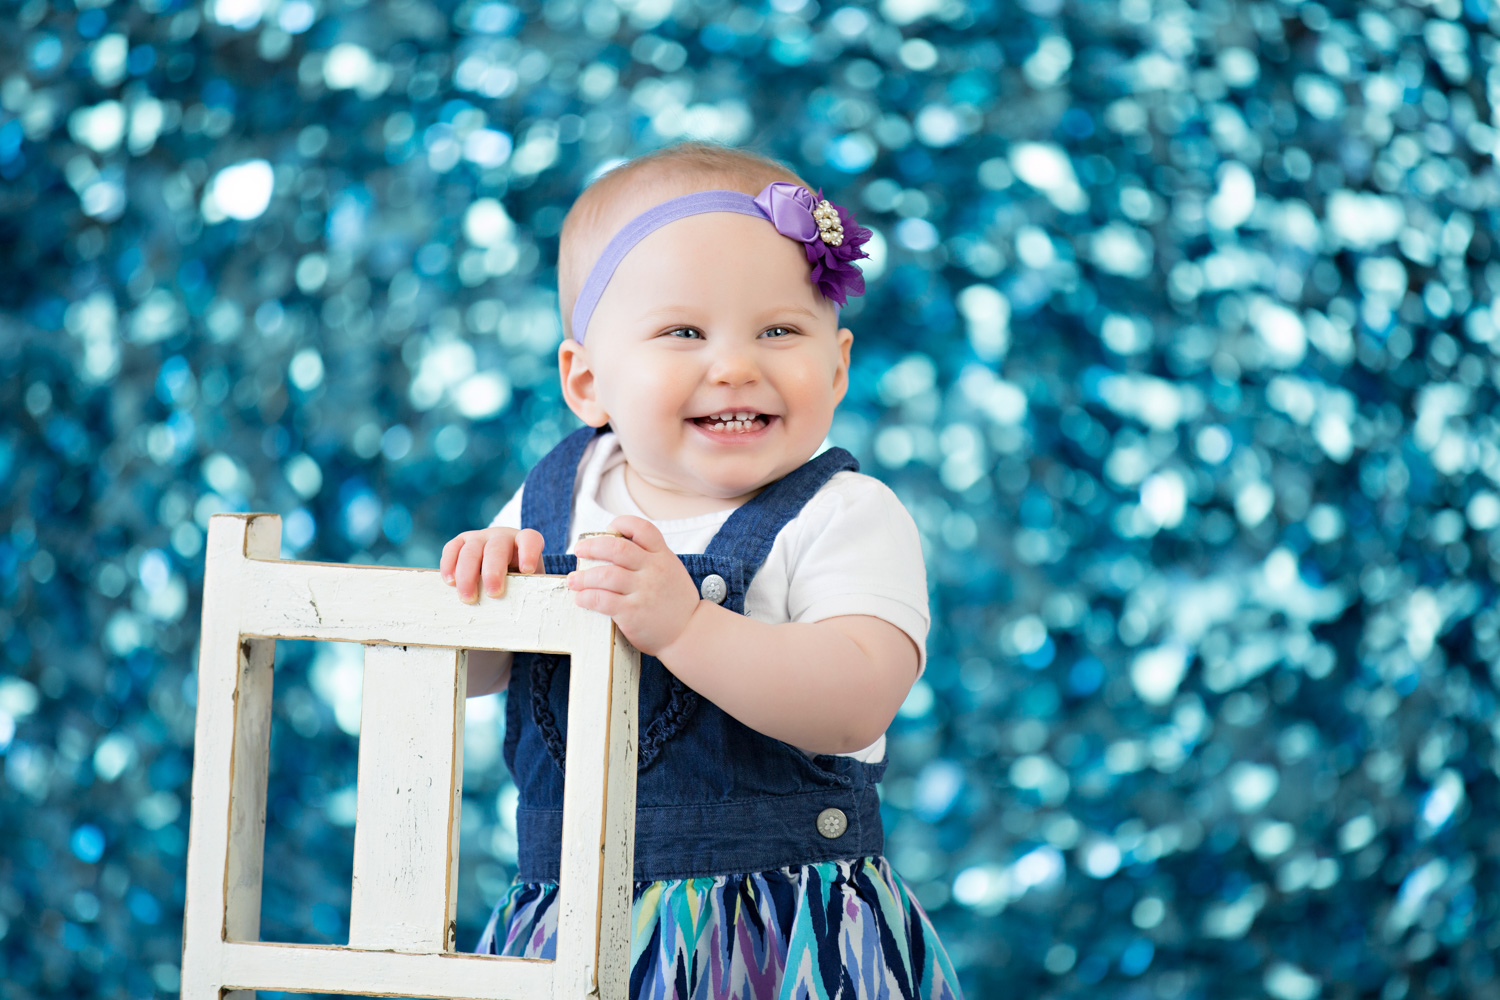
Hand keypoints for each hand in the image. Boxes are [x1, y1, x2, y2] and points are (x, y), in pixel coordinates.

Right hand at [439, 527, 543, 602]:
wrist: (500, 568)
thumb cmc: (518, 577)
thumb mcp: (526, 582)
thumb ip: (525, 589)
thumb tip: (521, 609)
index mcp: (524, 542)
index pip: (529, 540)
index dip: (528, 553)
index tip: (527, 570)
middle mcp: (501, 536)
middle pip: (496, 549)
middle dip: (493, 572)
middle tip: (494, 593)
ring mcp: (480, 537)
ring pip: (471, 550)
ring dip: (467, 575)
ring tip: (468, 598)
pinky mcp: (461, 541)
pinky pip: (452, 548)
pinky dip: (449, 565)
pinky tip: (450, 582)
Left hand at [568, 516, 700, 655]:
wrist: (689, 632)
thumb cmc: (676, 602)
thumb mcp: (671, 571)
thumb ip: (650, 559)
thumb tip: (617, 548)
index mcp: (663, 556)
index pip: (642, 529)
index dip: (622, 524)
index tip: (608, 529)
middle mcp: (653, 570)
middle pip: (617, 549)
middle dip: (592, 547)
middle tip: (579, 550)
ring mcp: (643, 591)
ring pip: (605, 574)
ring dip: (583, 576)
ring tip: (573, 580)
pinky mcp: (633, 612)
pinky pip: (602, 600)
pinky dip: (587, 597)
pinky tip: (581, 599)